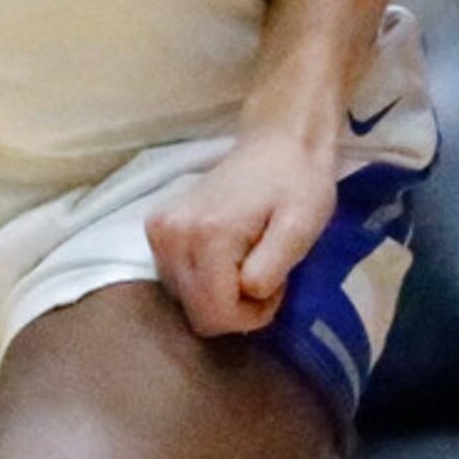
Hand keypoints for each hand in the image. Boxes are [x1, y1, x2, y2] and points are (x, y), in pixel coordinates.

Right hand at [147, 124, 336, 336]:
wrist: (278, 142)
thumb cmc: (298, 183)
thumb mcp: (302, 225)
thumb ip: (271, 267)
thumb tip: (245, 294)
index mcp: (207, 235)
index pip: (215, 315)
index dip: (251, 316)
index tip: (277, 287)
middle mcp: (171, 234)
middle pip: (196, 313)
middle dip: (236, 308)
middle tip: (266, 273)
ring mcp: (158, 231)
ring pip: (185, 300)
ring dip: (219, 295)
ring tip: (250, 260)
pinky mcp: (156, 229)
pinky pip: (177, 281)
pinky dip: (204, 280)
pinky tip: (228, 256)